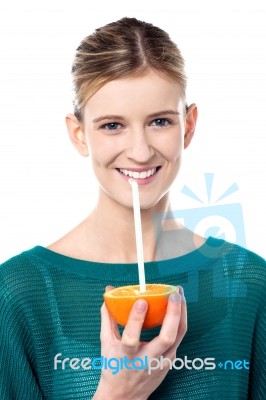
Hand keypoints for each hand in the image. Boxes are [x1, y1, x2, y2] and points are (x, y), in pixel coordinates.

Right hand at [93, 285, 186, 399]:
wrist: (125, 397)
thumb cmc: (114, 368)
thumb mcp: (106, 344)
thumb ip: (108, 317)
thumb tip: (108, 292)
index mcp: (127, 356)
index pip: (132, 338)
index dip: (137, 319)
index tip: (142, 301)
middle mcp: (147, 360)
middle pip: (166, 337)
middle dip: (173, 313)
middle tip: (173, 293)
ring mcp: (162, 362)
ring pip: (178, 336)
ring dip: (182, 313)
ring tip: (179, 293)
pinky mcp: (170, 361)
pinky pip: (178, 337)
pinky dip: (180, 320)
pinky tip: (179, 306)